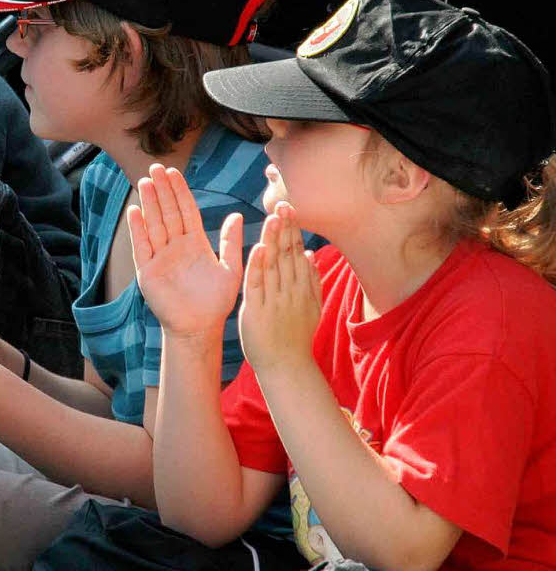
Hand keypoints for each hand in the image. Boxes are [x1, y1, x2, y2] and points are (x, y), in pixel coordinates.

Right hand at [127, 164, 243, 338]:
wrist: (199, 328)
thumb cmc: (216, 302)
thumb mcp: (231, 270)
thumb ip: (231, 243)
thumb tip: (236, 215)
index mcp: (195, 243)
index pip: (186, 211)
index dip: (180, 192)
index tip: (174, 172)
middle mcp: (176, 246)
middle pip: (167, 212)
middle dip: (162, 190)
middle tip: (156, 168)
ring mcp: (160, 257)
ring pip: (154, 224)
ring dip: (149, 203)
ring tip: (145, 182)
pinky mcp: (148, 271)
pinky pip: (142, 246)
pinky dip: (138, 229)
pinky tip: (135, 211)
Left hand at [239, 202, 321, 372]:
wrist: (286, 367)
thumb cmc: (295, 338)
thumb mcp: (311, 308)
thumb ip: (312, 281)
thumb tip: (311, 254)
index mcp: (301, 288)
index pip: (296, 252)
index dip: (292, 230)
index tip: (290, 208)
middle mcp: (290, 290)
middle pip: (287, 254)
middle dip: (285, 228)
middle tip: (284, 203)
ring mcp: (274, 299)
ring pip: (273, 264)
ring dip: (273, 240)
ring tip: (273, 217)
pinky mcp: (257, 310)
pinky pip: (257, 284)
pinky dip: (258, 266)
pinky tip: (259, 248)